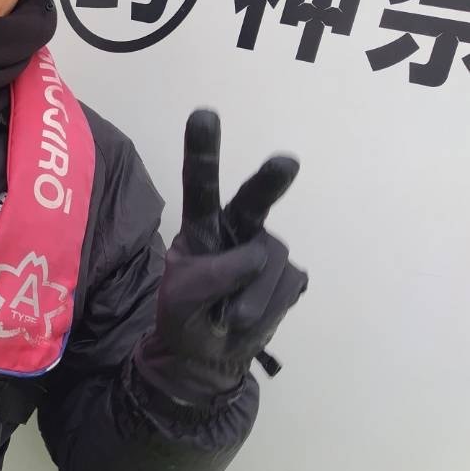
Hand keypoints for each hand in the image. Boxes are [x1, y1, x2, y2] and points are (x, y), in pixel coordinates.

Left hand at [136, 110, 307, 403]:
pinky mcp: (290, 276)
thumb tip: (255, 258)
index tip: (204, 113)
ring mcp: (267, 250)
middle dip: (271, 182)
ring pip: (268, 263)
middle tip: (287, 162)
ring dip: (248, 298)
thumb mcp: (179, 298)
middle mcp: (238, 229)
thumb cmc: (186, 318)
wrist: (207, 357)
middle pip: (254, 201)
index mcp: (202, 226)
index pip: (200, 185)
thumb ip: (210, 275)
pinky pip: (285, 287)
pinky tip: (248, 317)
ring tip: (228, 315)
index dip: (203, 150)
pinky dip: (265, 309)